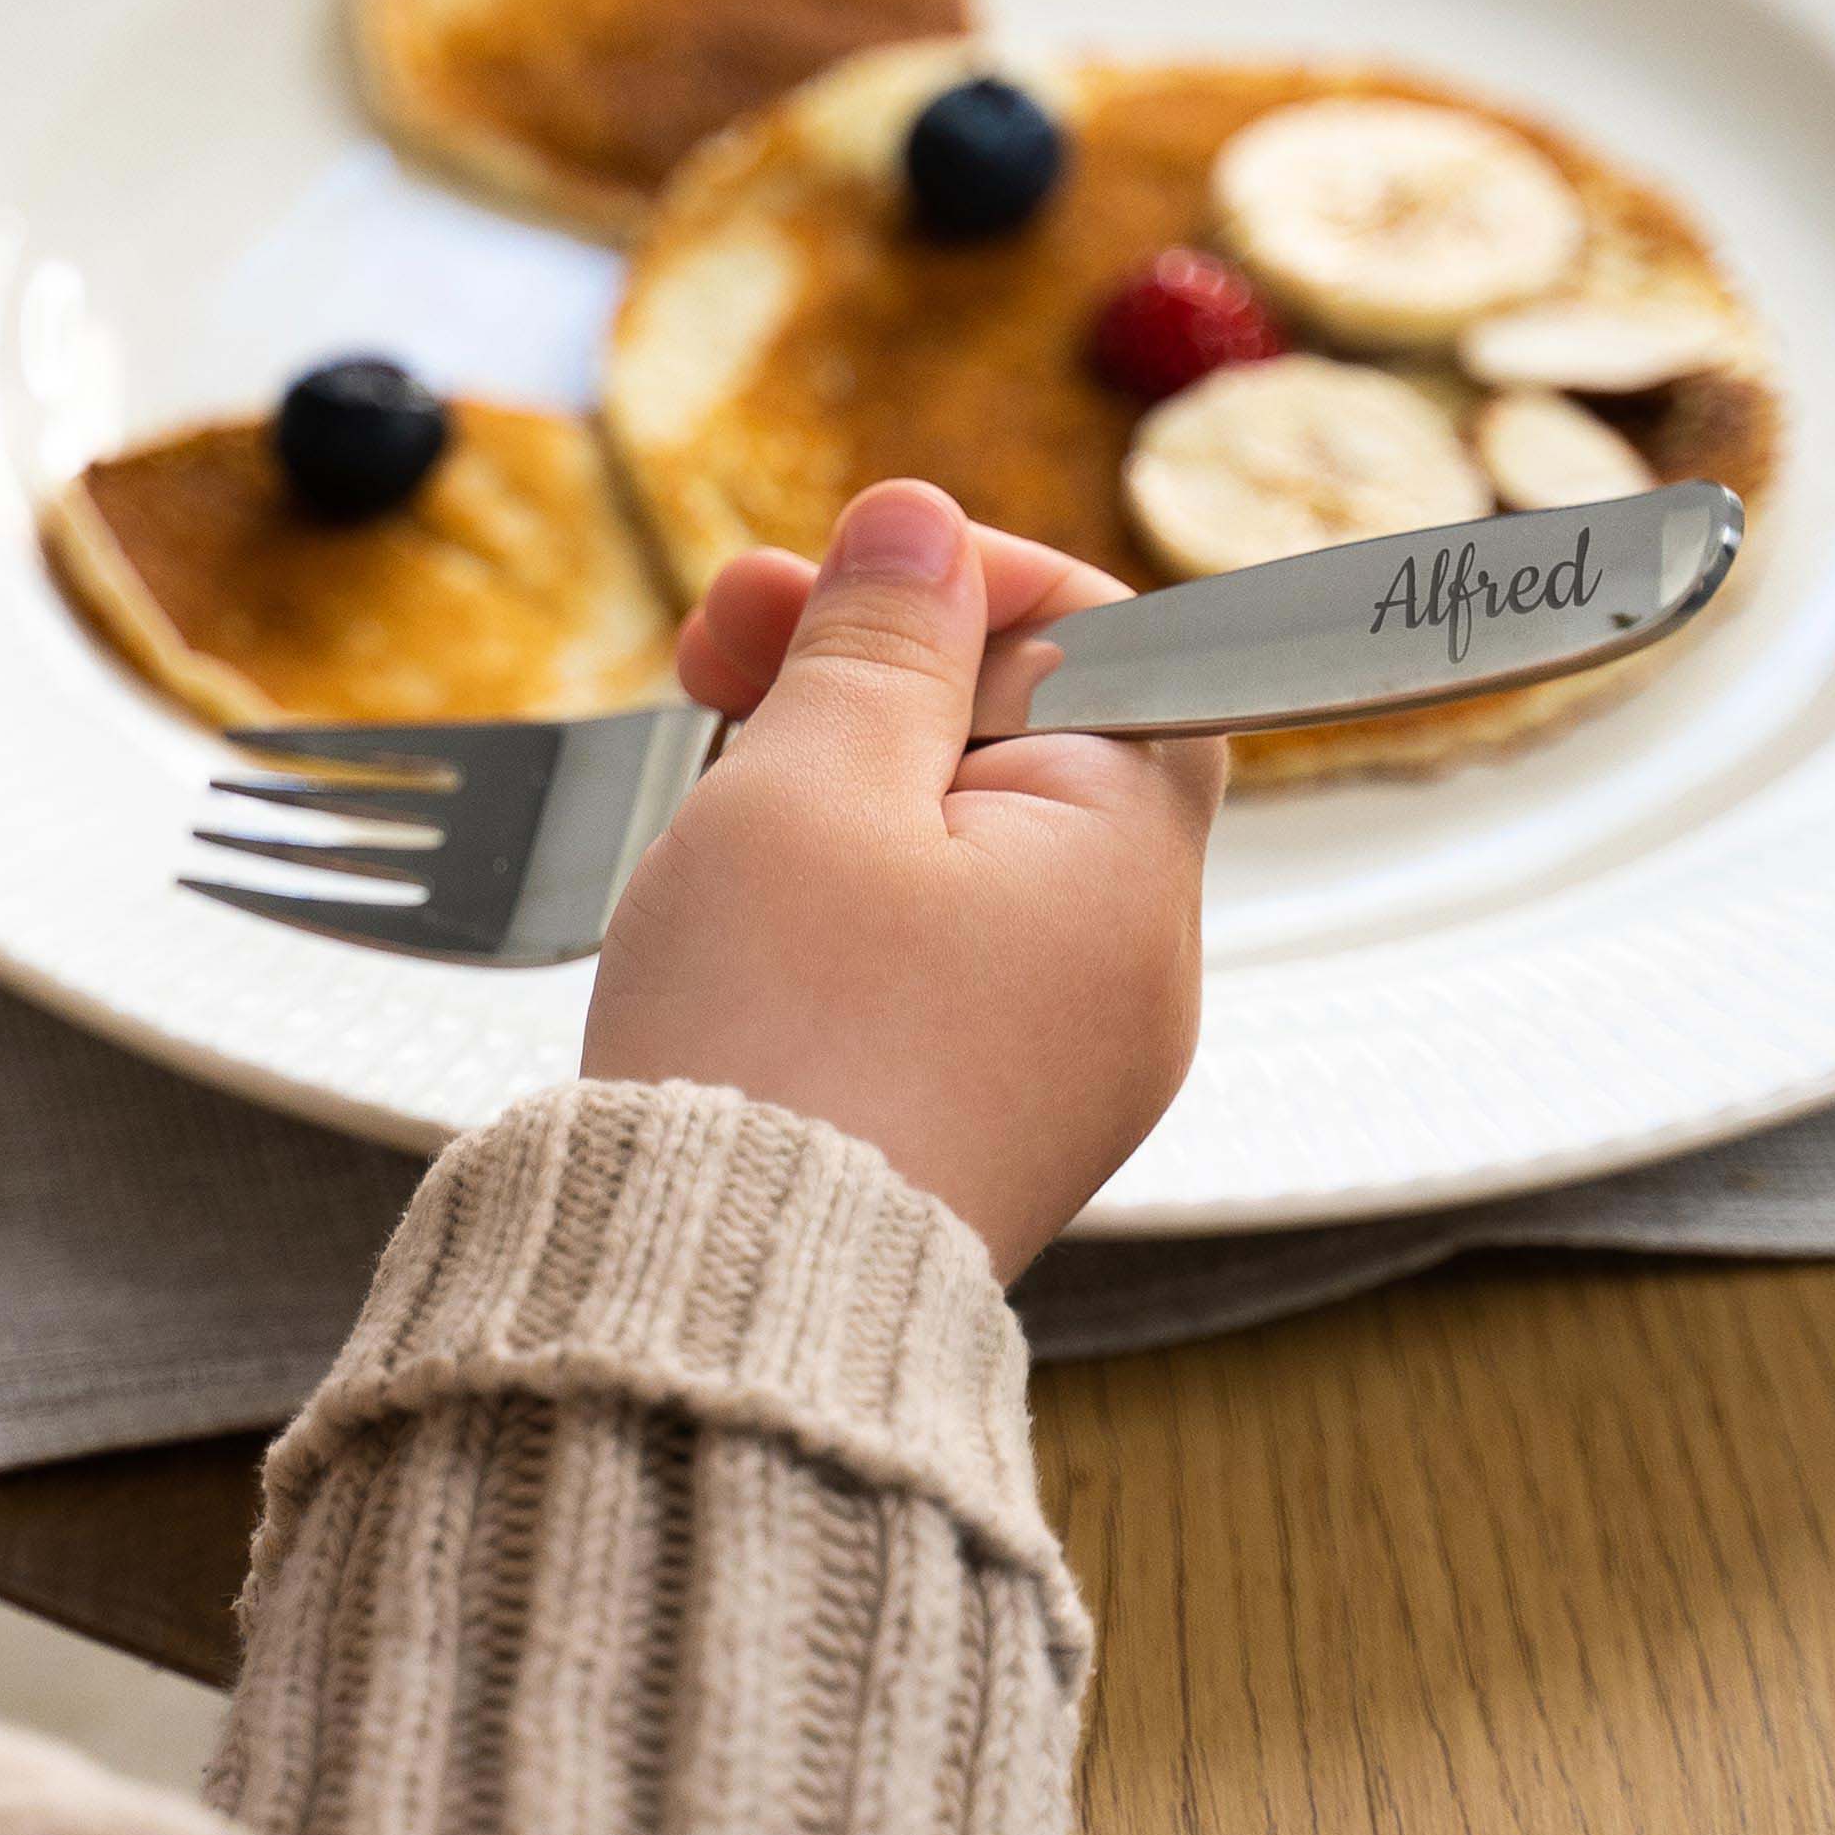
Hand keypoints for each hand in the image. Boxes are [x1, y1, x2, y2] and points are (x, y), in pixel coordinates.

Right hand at [584, 483, 1224, 1276]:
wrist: (709, 1310)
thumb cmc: (770, 1044)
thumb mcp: (808, 785)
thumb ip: (876, 641)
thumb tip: (923, 524)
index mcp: (1127, 869)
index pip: (1116, 647)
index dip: (973, 582)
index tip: (840, 571)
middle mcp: (1129, 971)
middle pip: (1030, 741)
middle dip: (874, 670)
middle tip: (721, 637)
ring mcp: (1055, 1059)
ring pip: (963, 846)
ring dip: (840, 774)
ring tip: (704, 765)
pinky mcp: (970, 1120)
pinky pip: (929, 951)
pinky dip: (841, 891)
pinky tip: (736, 885)